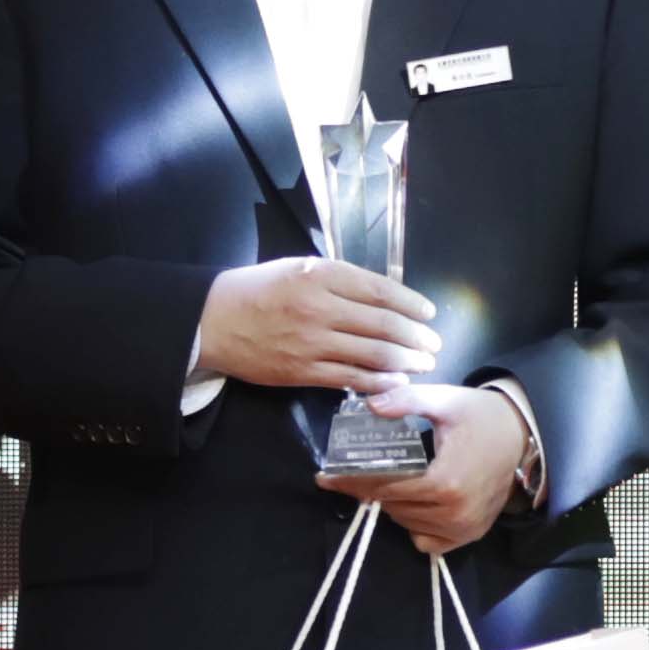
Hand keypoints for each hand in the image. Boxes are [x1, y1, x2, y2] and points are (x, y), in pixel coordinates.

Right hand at [197, 254, 439, 394]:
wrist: (214, 321)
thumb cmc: (259, 289)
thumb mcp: (299, 268)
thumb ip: (338, 279)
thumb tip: (382, 294)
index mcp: (321, 276)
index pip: (378, 290)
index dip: (410, 303)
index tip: (428, 312)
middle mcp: (319, 308)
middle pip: (382, 324)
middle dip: (415, 336)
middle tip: (434, 344)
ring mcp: (312, 343)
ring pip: (371, 354)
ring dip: (404, 361)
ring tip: (423, 363)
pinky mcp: (302, 371)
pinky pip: (349, 378)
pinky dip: (377, 381)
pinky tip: (396, 381)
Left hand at [328, 376, 531, 554]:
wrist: (522, 436)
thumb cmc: (481, 416)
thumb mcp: (443, 400)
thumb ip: (406, 401)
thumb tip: (369, 405)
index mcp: (444, 482)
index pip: (384, 487)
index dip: (350, 483)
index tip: (324, 478)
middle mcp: (454, 512)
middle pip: (392, 507)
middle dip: (369, 490)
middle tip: (354, 474)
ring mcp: (463, 529)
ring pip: (406, 523)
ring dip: (392, 505)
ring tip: (388, 482)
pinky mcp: (469, 536)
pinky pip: (426, 541)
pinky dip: (414, 526)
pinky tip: (414, 503)